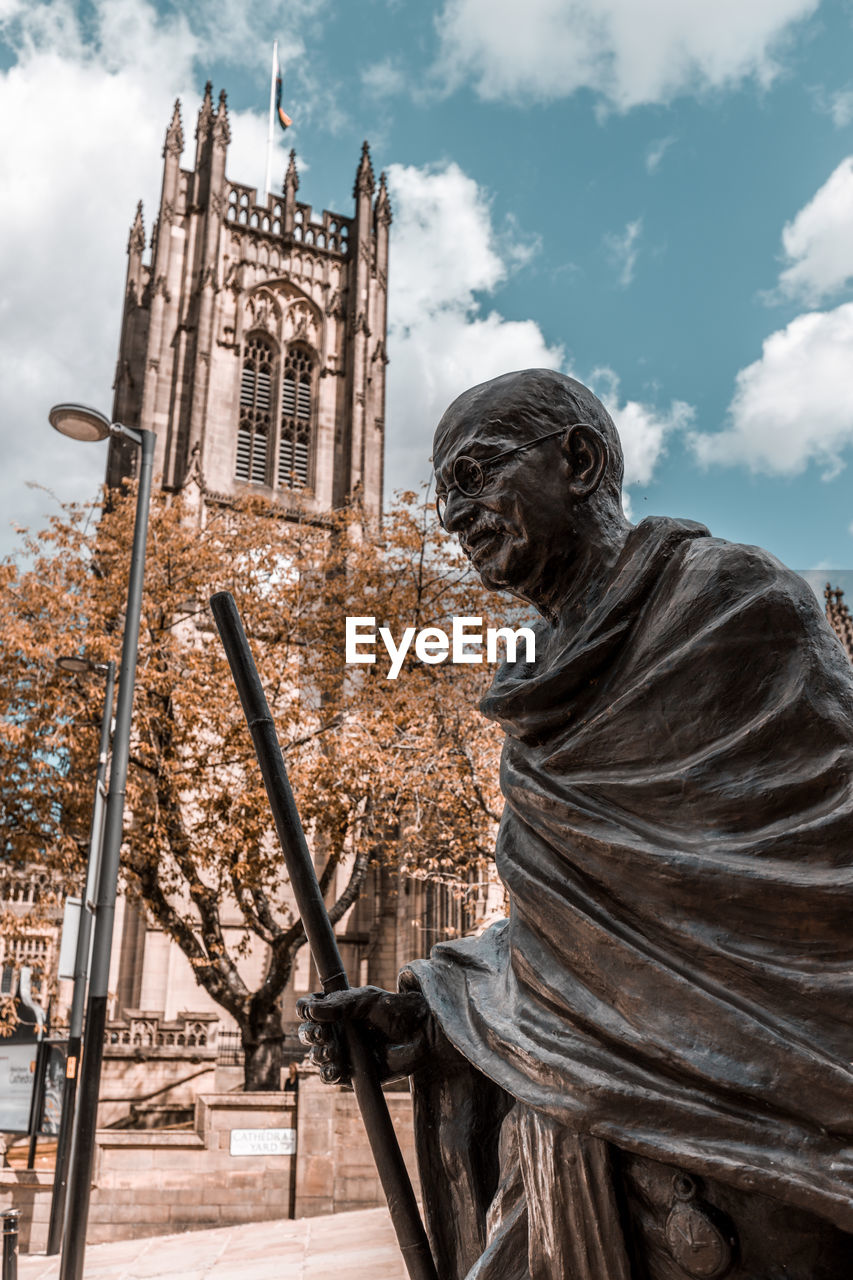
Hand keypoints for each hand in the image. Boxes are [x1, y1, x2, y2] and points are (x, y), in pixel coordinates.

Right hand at [297, 986, 432, 1084]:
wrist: (421, 1035)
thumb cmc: (397, 1011)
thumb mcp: (367, 1000)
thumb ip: (339, 1004)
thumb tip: (310, 1011)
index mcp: (338, 1008)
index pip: (309, 1008)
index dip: (304, 1010)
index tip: (307, 1011)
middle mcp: (338, 1030)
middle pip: (308, 1033)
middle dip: (310, 1034)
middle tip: (324, 1035)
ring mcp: (344, 1052)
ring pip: (316, 1056)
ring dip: (320, 1054)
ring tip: (334, 1051)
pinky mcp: (352, 1073)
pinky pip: (329, 1077)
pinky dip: (328, 1074)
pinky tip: (336, 1069)